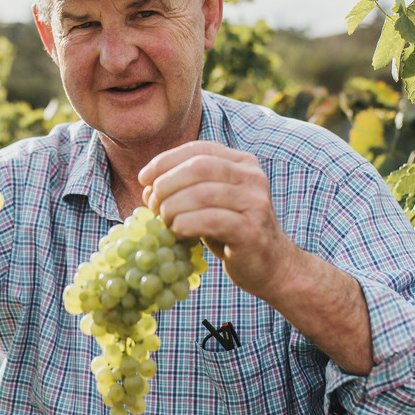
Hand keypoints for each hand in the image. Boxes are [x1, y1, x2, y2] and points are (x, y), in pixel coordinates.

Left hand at [138, 140, 293, 299]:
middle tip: (152, 205)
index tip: (144, 178)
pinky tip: (176, 232)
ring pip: (203, 193)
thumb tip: (147, 187)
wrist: (270, 265)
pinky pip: (211, 220)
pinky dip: (186, 224)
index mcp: (242, 162)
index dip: (165, 160)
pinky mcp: (252, 231)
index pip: (198, 149)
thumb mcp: (209, 202)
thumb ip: (185, 188)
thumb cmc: (231, 231)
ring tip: (163, 221)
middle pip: (199, 167)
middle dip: (167, 184)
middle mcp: (252, 177)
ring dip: (173, 207)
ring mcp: (256, 203)